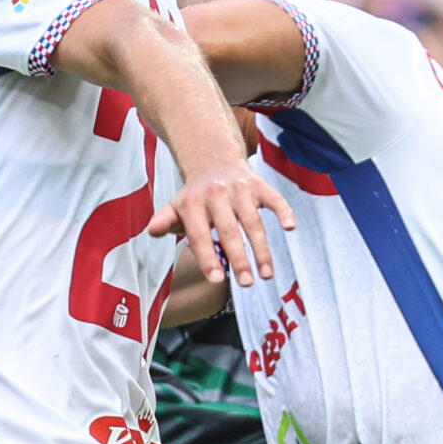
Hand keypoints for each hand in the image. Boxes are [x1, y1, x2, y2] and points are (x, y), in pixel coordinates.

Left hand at [150, 163, 295, 286]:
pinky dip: (283, 211)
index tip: (216, 279)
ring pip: (253, 222)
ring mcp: (240, 189)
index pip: (200, 234)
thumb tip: (152, 231)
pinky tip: (290, 227)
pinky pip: (274, 199)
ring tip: (266, 274)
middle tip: (246, 284)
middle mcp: (216, 194)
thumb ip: (166, 221)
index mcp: (192, 203)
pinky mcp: (259, 185)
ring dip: (261, 250)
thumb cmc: (195, 195)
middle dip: (239, 258)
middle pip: (229, 231)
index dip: (207, 257)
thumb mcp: (176, 207)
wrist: (213, 160)